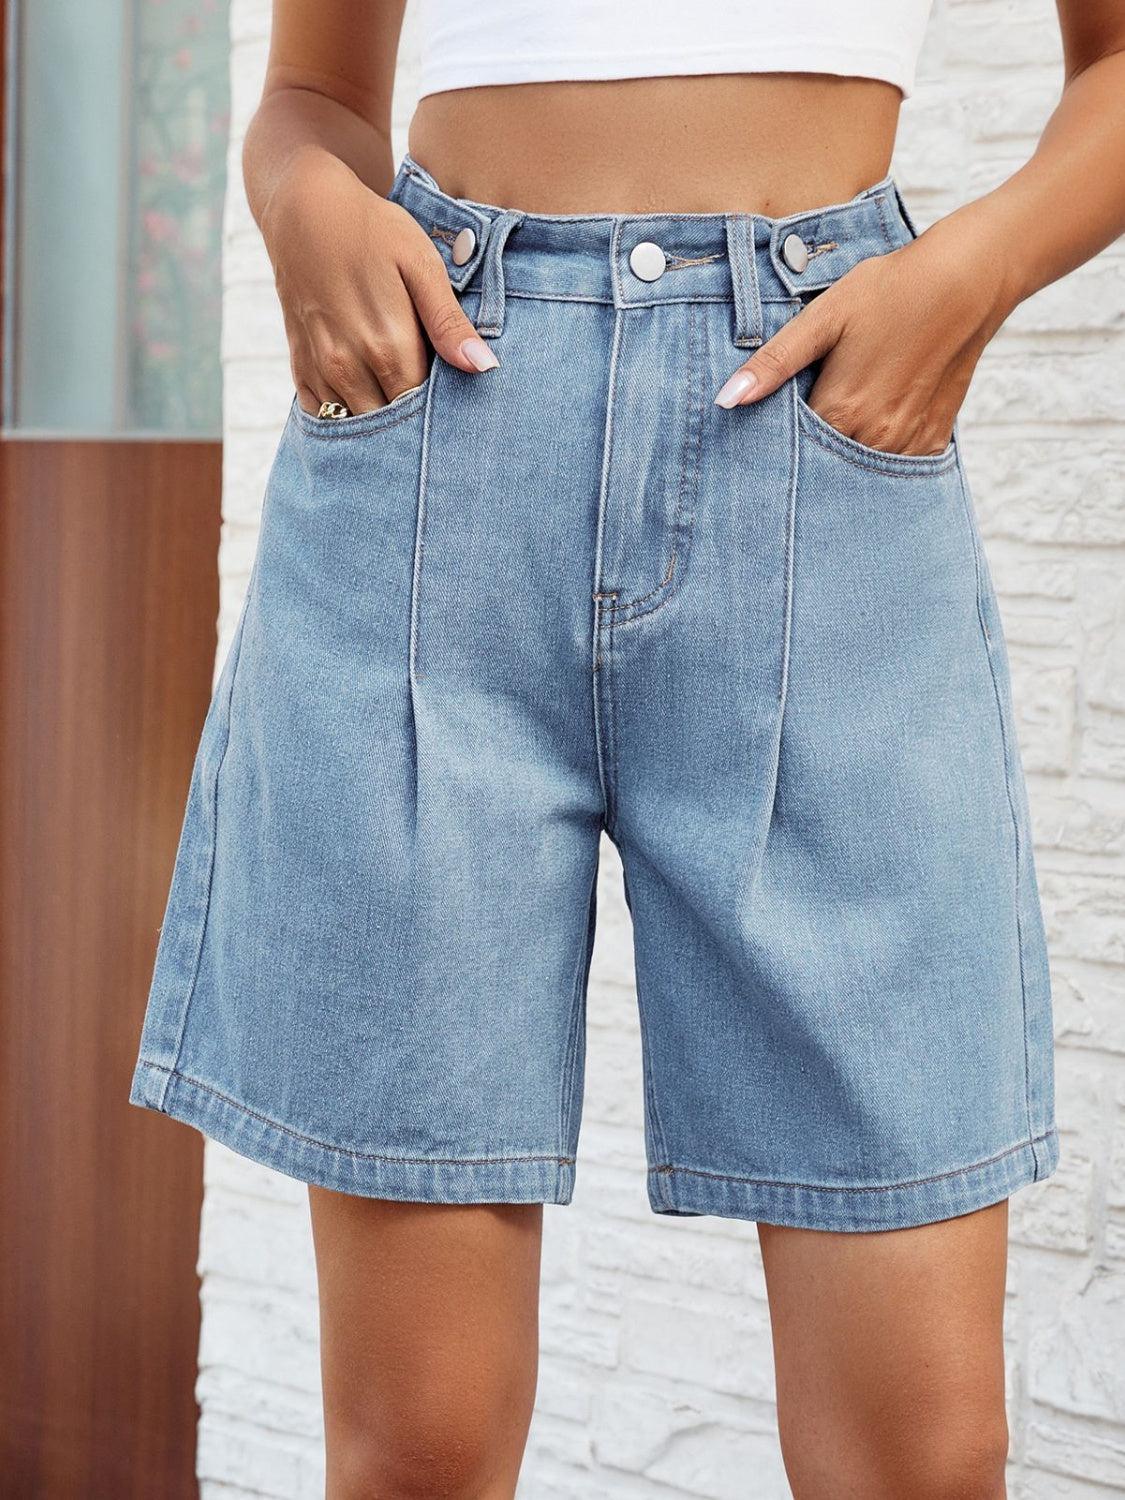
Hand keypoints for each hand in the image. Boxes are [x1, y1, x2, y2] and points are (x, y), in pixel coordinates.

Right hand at [260, 151, 497, 416]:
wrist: (304, 207)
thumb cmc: (373, 230)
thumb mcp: (421, 266)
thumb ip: (448, 323)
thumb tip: (485, 368)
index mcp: (388, 346)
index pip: (423, 410)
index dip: (441, 413)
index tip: (456, 407)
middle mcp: (350, 366)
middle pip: (390, 423)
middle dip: (411, 426)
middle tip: (431, 417)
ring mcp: (321, 369)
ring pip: (356, 424)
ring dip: (379, 424)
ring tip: (400, 412)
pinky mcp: (300, 365)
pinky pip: (322, 415)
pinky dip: (344, 416)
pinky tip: (364, 401)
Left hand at [713, 212, 1014, 456]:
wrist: (968, 282)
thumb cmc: (891, 291)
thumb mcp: (824, 318)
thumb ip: (774, 364)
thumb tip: (725, 401)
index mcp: (840, 412)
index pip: (788, 451)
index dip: (770, 444)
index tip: (753, 441)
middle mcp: (873, 439)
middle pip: (821, 468)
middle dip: (803, 460)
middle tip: (790, 440)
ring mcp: (905, 445)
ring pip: (856, 473)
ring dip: (839, 461)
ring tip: (835, 428)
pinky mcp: (931, 441)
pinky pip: (891, 468)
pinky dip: (873, 459)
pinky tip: (866, 433)